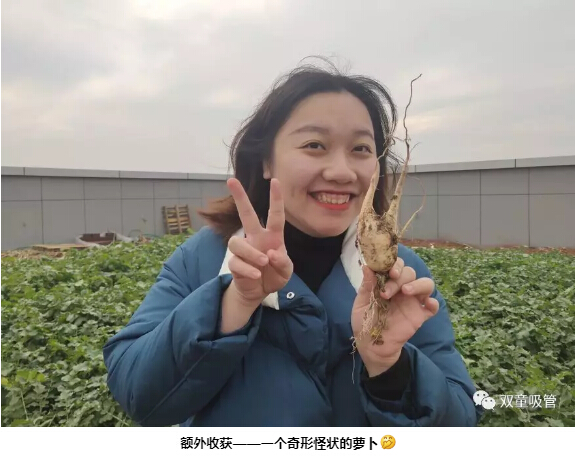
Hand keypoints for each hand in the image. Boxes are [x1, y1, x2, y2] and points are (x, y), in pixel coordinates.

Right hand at [225, 177, 293, 304]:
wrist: (259, 292)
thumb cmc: (274, 275)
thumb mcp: (286, 270)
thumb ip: (283, 262)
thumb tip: (271, 253)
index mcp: (272, 236)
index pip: (275, 215)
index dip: (276, 198)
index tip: (275, 181)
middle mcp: (255, 238)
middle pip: (246, 214)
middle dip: (239, 197)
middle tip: (231, 180)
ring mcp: (243, 249)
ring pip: (237, 242)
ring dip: (252, 253)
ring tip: (263, 262)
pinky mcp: (234, 263)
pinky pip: (236, 261)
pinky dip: (248, 269)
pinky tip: (256, 276)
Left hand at [351, 258, 439, 376]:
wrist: (371, 345)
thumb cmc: (365, 321)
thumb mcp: (361, 302)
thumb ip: (367, 285)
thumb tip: (367, 266)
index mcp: (388, 282)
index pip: (397, 265)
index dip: (395, 264)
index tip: (388, 271)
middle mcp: (402, 289)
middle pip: (410, 273)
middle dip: (399, 278)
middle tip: (387, 292)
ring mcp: (412, 302)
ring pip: (426, 284)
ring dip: (418, 284)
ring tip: (406, 291)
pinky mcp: (419, 316)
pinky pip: (433, 307)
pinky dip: (433, 303)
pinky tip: (428, 304)